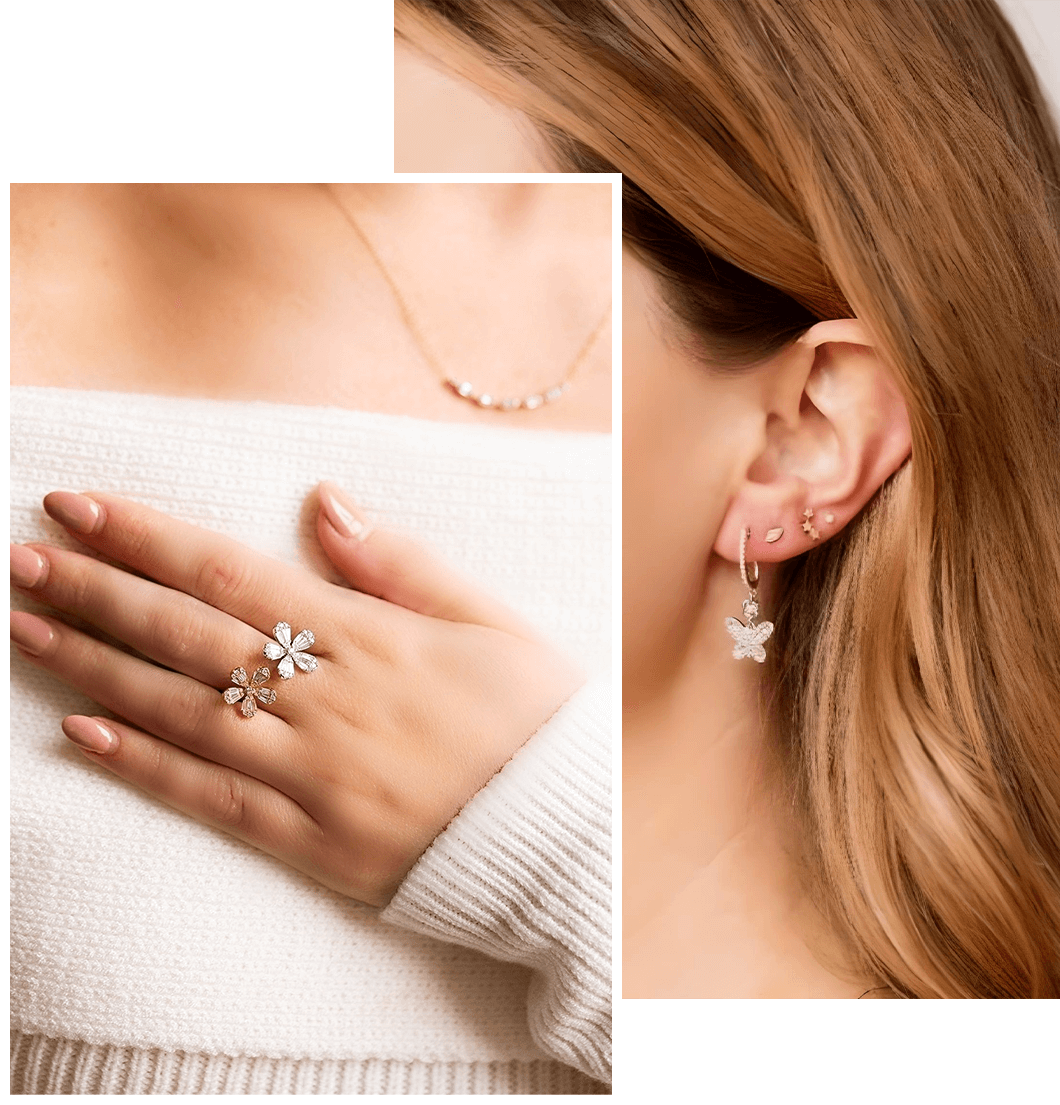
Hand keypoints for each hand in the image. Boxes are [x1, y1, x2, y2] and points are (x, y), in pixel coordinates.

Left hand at [10, 483, 584, 906]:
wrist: (565, 838)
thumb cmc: (536, 722)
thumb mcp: (491, 623)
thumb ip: (403, 565)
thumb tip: (327, 501)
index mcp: (370, 638)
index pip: (233, 574)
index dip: (149, 537)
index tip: (80, 507)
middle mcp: (326, 699)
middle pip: (188, 635)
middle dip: (99, 590)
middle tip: (24, 555)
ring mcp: (312, 773)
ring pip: (182, 711)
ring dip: (96, 667)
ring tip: (28, 628)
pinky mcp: (310, 839)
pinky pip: (213, 798)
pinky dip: (144, 765)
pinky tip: (83, 735)